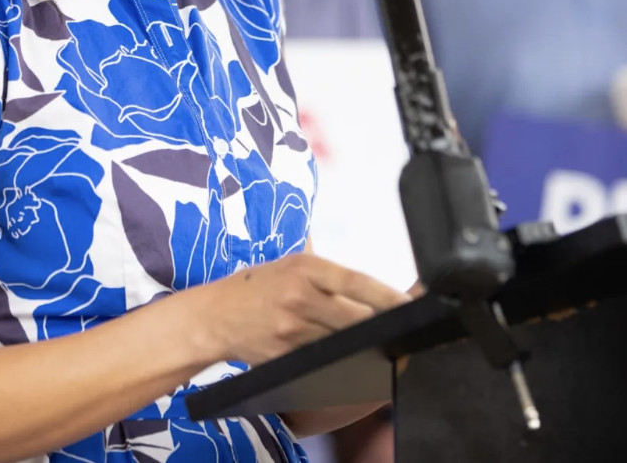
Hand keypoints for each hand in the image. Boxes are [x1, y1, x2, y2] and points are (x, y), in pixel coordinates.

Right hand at [193, 253, 407, 366]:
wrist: (214, 316)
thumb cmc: (256, 286)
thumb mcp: (289, 265)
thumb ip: (326, 274)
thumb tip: (372, 288)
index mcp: (305, 269)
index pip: (358, 281)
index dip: (389, 296)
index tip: (412, 305)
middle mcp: (300, 297)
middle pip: (357, 318)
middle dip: (382, 327)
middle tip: (402, 332)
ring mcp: (293, 330)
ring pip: (343, 343)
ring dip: (363, 347)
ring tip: (380, 347)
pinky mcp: (286, 355)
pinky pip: (323, 361)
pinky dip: (339, 361)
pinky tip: (348, 360)